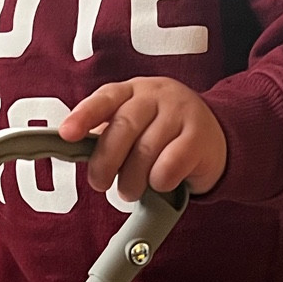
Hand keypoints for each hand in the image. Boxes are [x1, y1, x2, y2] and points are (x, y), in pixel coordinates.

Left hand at [59, 77, 228, 198]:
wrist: (216, 137)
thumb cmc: (163, 135)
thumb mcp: (134, 126)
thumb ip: (108, 135)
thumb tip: (77, 152)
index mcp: (132, 91)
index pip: (104, 98)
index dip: (84, 116)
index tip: (67, 135)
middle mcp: (156, 96)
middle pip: (123, 126)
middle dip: (105, 161)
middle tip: (99, 183)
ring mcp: (181, 113)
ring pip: (146, 150)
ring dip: (132, 179)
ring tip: (130, 190)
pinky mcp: (200, 137)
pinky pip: (170, 165)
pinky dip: (159, 181)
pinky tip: (160, 183)